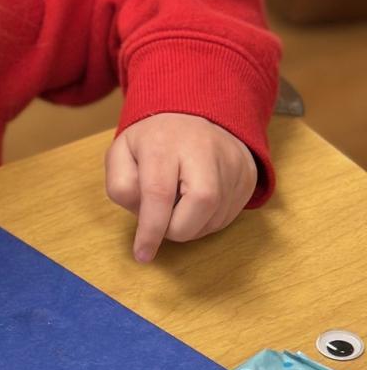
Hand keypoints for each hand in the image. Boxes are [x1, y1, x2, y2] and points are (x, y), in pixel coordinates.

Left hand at [105, 113, 257, 262]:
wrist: (195, 114)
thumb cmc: (153, 141)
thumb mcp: (121, 153)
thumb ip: (121, 185)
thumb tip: (142, 214)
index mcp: (164, 142)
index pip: (159, 193)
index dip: (150, 231)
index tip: (142, 254)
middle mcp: (204, 149)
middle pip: (200, 205)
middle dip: (176, 229)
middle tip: (162, 220)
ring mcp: (232, 162)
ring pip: (215, 218)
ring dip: (191, 227)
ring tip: (179, 203)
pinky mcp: (248, 176)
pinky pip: (228, 217)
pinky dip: (206, 222)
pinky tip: (195, 203)